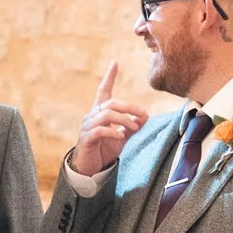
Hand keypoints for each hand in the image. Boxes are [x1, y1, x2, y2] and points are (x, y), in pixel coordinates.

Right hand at [70, 61, 150, 178]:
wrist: (90, 169)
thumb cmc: (104, 150)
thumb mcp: (121, 136)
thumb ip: (132, 126)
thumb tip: (145, 116)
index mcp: (100, 113)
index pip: (103, 91)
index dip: (108, 77)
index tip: (114, 63)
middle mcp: (92, 116)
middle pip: (110, 103)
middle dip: (129, 107)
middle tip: (143, 114)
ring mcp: (88, 127)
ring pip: (106, 114)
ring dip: (124, 120)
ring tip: (135, 128)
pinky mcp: (86, 139)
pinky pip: (100, 130)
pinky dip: (113, 132)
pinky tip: (121, 137)